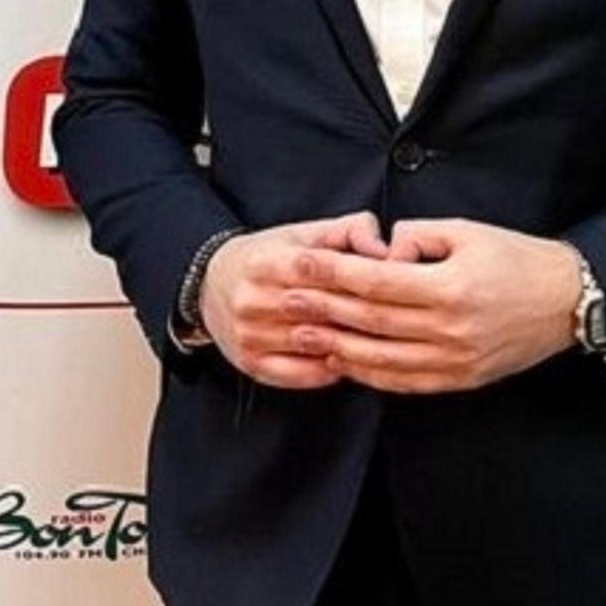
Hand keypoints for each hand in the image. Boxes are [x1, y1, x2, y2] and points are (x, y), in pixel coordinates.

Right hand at [200, 212, 387, 388]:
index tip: (389, 285)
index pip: (319, 270)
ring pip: (312, 345)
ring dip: (348, 344)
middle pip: (319, 310)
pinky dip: (327, 370)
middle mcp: (253, 300)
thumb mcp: (304, 233)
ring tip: (377, 341)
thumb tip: (384, 249)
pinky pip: (299, 375)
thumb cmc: (268, 256)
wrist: (210, 284)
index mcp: (267, 262)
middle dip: (360, 313)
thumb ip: (350, 230)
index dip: (358, 278)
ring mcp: (249, 335)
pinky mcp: (250, 363)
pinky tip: (346, 360)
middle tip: (395, 317)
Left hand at [281, 219, 580, 394]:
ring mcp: (454, 360)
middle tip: (286, 300)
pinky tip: (345, 362)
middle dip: (323, 310)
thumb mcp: (469, 231)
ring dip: (336, 348)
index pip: (376, 282)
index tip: (301, 261)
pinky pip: (404, 382)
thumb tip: (384, 248)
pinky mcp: (459, 380)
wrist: (565, 301)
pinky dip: (370, 374)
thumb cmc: (517, 258)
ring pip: (381, 360)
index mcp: (451, 287)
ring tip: (302, 335)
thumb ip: (420, 236)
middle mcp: (449, 329)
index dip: (334, 271)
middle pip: (371, 322)